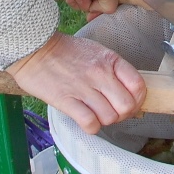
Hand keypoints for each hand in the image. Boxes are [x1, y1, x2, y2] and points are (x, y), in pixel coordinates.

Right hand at [6, 31, 145, 132]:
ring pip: (110, 117)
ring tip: (96, 114)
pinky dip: (91, 126)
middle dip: (123, 114)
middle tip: (113, 111)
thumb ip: (113, 69)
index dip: (138, 99)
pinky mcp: (66, 101)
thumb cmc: (64, 51)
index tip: (130, 102)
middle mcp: (100, 74)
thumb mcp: (96, 51)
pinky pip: (90, 124)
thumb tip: (126, 91)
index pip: (138, 85)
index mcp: (110, 60)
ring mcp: (83, 88)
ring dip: (105, 120)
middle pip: (127, 106)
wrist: (34, 47)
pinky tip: (85, 118)